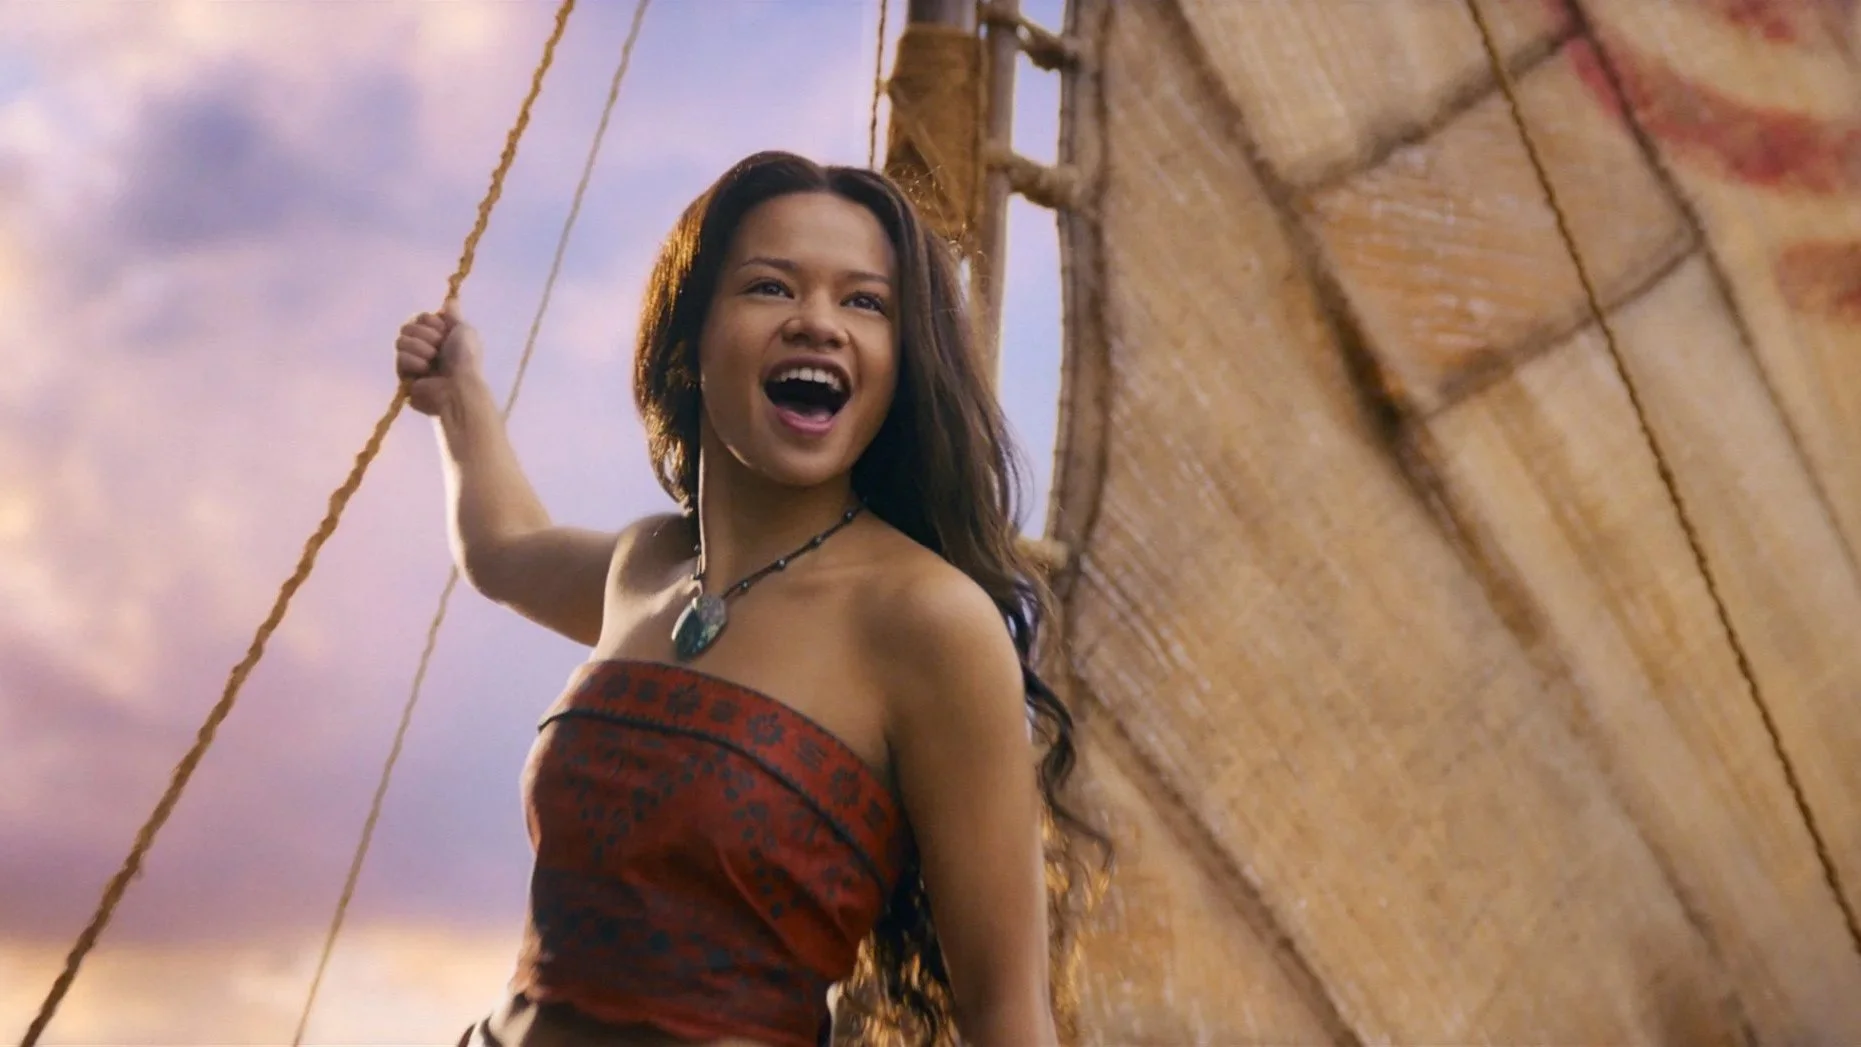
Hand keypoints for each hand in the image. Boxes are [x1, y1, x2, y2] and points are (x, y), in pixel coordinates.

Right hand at [395, 300, 486, 416]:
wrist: (457, 386)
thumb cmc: (465, 358)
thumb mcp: (465, 331)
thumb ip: (453, 315)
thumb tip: (451, 300)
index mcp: (440, 337)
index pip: (421, 318)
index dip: (430, 321)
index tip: (443, 330)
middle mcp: (426, 348)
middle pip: (408, 326)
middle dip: (424, 334)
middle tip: (438, 346)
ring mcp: (414, 362)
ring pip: (401, 340)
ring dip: (419, 347)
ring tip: (432, 359)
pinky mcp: (404, 377)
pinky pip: (399, 358)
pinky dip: (413, 361)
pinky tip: (424, 371)